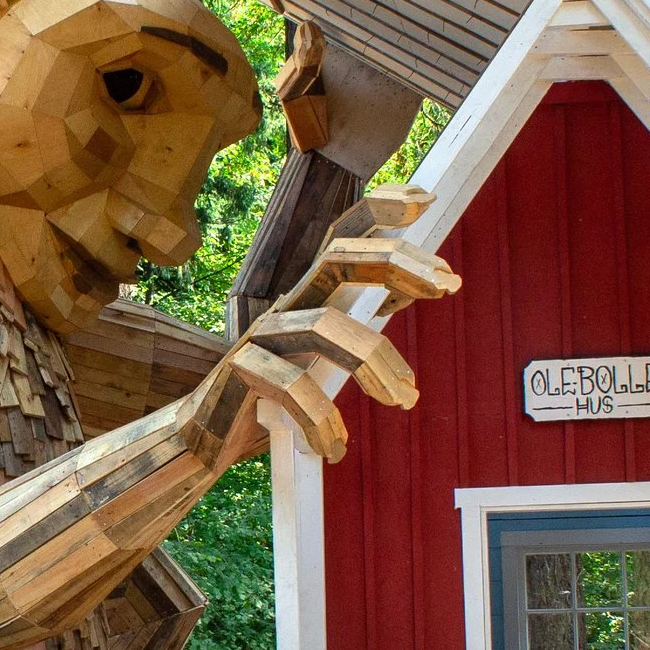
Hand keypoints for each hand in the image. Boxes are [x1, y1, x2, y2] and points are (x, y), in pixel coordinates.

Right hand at [172, 233, 456, 466]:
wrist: (202, 438)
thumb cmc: (267, 398)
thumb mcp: (318, 358)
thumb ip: (352, 327)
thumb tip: (402, 299)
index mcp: (308, 298)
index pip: (341, 236)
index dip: (378, 209)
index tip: (424, 201)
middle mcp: (284, 304)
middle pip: (337, 257)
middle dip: (395, 261)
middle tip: (448, 286)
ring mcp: (259, 335)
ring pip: (325, 327)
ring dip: (377, 363)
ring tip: (406, 399)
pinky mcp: (239, 371)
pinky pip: (292, 387)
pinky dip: (322, 421)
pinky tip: (334, 448)